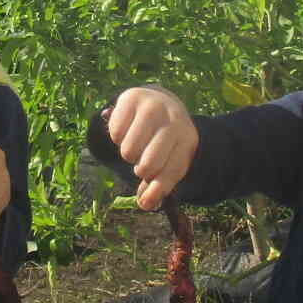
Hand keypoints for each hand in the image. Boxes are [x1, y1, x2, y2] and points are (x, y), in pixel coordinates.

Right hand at [106, 86, 196, 210]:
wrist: (161, 101)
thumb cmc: (165, 140)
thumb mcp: (169, 161)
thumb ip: (158, 185)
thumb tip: (144, 204)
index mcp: (187, 139)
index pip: (171, 172)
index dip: (157, 190)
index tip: (145, 201)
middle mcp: (173, 120)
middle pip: (147, 165)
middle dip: (141, 169)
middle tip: (143, 160)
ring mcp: (152, 107)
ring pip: (128, 151)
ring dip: (128, 153)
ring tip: (137, 143)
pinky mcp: (131, 98)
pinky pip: (115, 133)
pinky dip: (117, 137)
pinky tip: (128, 129)